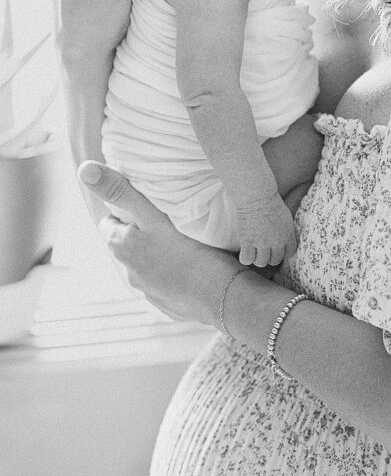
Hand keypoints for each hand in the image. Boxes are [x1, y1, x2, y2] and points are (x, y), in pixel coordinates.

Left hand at [78, 161, 238, 325]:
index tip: (141, 205)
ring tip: (180, 241)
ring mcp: (150, 292)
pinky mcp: (169, 305)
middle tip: (162, 219)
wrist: (221, 297)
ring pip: (146, 266)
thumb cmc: (188, 253)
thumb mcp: (152, 216)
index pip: (108, 224)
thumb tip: (85, 170)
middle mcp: (131, 273)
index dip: (122, 212)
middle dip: (139, 233)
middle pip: (127, 245)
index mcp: (123, 248)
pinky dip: (173, 276)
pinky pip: (166, 286)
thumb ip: (122, 193)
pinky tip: (192, 266)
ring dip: (156, 255)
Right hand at [235, 190, 297, 267]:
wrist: (257, 196)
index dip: (282, 252)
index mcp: (288, 234)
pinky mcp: (248, 241)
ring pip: (261, 262)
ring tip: (253, 250)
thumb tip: (286, 239)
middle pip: (275, 261)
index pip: (290, 253)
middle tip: (263, 250)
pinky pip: (247, 259)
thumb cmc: (270, 201)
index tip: (276, 249)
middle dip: (269, 257)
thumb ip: (287, 230)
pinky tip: (245, 250)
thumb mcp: (286, 216)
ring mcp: (262, 243)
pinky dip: (245, 257)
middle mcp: (277, 241)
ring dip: (257, 258)